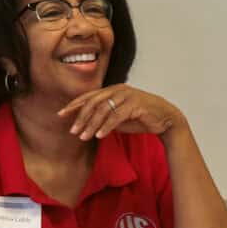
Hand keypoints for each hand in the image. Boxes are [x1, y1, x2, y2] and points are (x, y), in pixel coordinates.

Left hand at [58, 84, 183, 141]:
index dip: (74, 105)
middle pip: (93, 102)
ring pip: (103, 110)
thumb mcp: (119, 117)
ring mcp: (127, 96)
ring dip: (92, 125)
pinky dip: (106, 126)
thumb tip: (87, 124)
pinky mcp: (136, 105)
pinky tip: (99, 135)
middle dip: (80, 117)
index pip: (88, 97)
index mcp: (112, 90)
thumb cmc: (141, 118)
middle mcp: (118, 90)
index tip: (61, 115)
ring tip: (83, 137)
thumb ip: (104, 117)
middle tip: (72, 131)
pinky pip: (117, 116)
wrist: (165, 119)